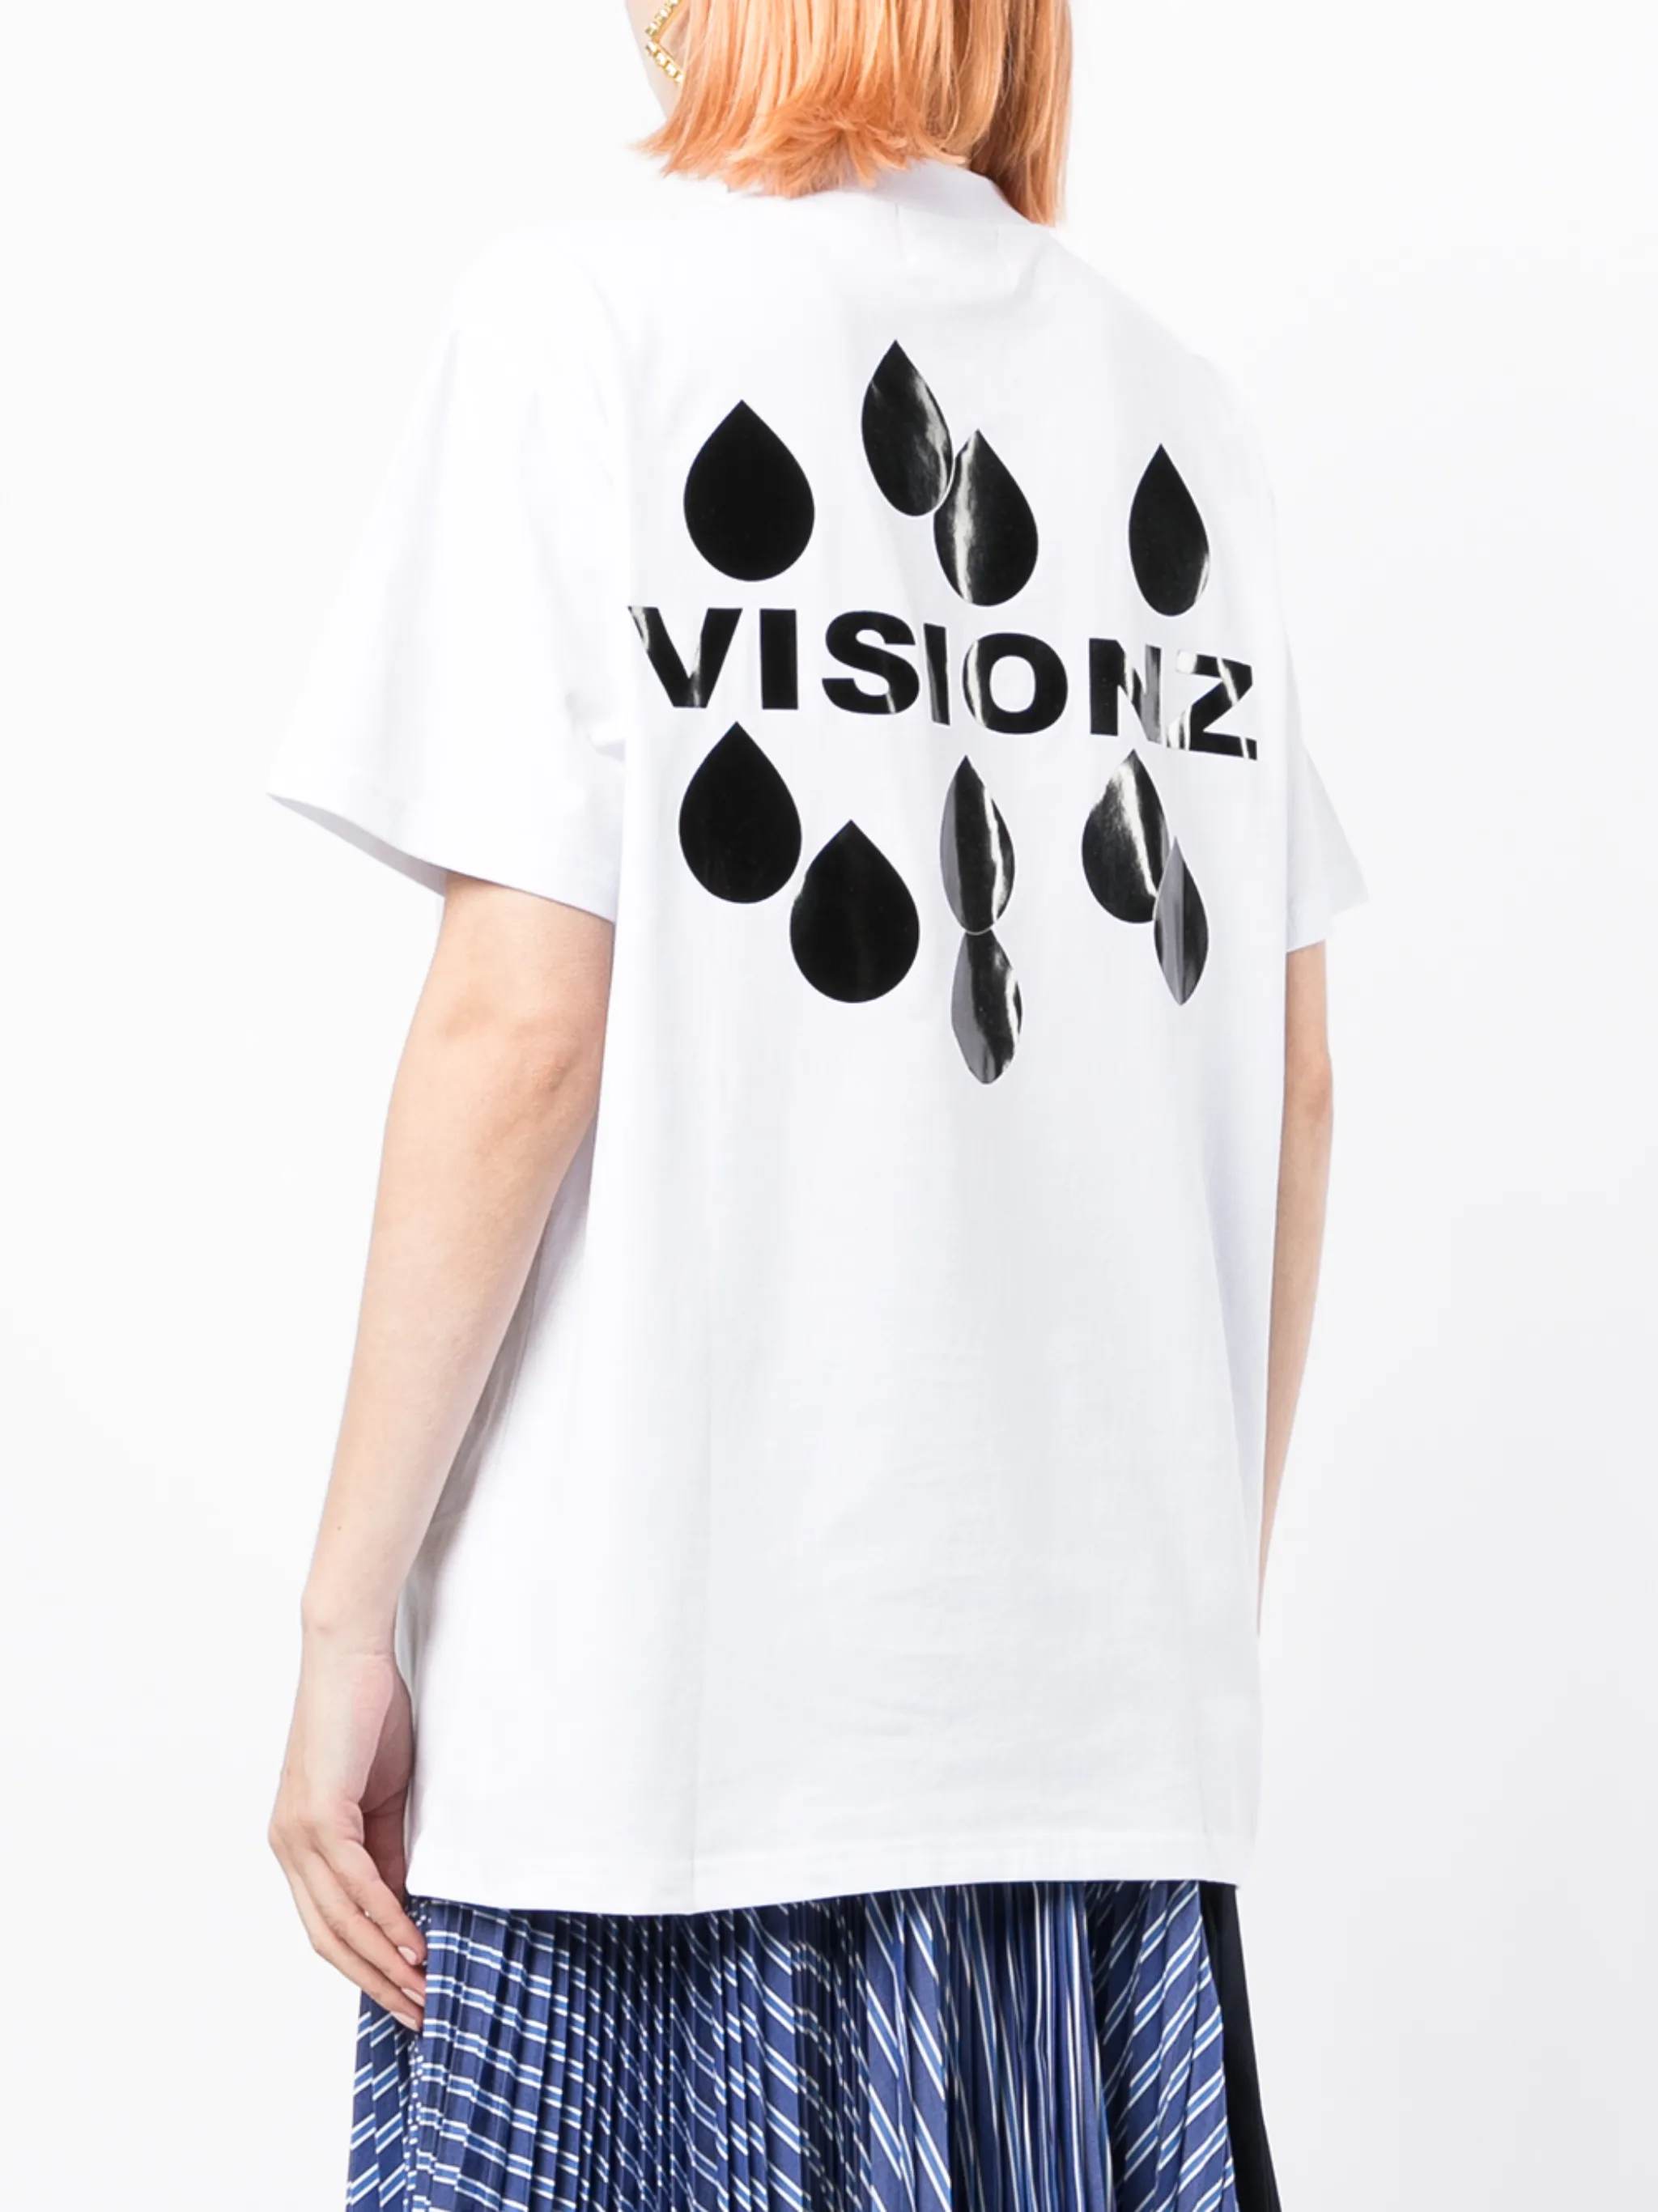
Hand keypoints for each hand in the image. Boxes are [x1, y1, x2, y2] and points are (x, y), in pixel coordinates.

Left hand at [269, 1638, 427, 2029]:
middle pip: (328, 1938)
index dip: (367, 1966)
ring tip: (421, 1990)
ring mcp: (298, 1834)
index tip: (407, 1995)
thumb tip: (405, 1905)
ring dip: (383, 1961)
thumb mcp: (384, 1798)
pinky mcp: (317, 1815)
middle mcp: (289, 1848)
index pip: (329, 1926)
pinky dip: (384, 1917)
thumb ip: (389, 1851)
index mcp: (301, 1845)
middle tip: (417, 2013)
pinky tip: (412, 1941)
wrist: (349, 1653)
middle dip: (374, 1982)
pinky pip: (353, 1883)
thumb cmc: (369, 1714)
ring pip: (338, 1920)